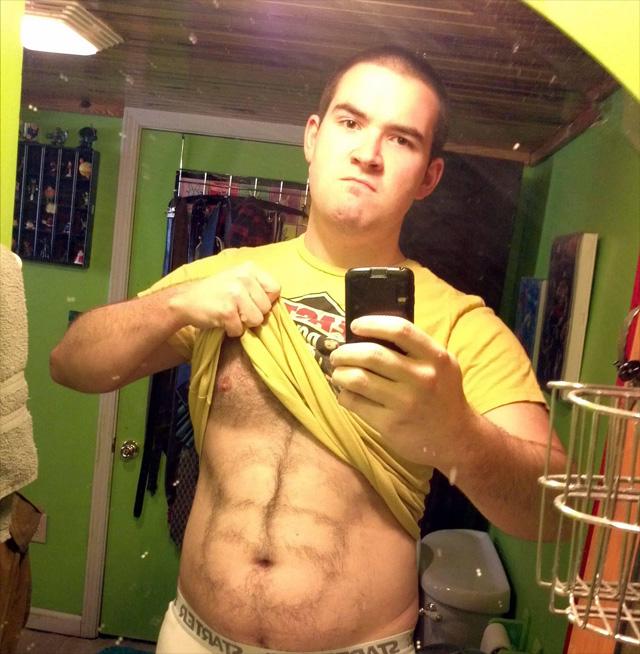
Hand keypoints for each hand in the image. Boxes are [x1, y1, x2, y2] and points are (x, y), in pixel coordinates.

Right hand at [170, 262, 279, 336]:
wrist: (186, 300)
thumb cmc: (216, 292)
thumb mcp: (237, 279)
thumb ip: (257, 287)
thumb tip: (278, 304)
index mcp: (250, 269)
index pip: (275, 289)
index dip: (266, 300)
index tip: (252, 302)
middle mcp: (244, 278)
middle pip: (266, 308)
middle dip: (253, 314)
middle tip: (236, 309)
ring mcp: (235, 293)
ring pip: (256, 320)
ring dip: (243, 323)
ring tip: (229, 314)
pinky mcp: (227, 310)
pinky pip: (240, 329)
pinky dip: (231, 330)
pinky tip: (221, 320)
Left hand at [330, 315, 474, 467]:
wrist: (455, 438)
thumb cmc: (441, 394)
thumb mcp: (440, 365)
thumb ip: (414, 348)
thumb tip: (369, 332)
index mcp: (436, 358)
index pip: (400, 330)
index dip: (372, 324)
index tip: (355, 326)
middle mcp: (423, 378)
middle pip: (372, 355)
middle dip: (346, 352)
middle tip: (338, 354)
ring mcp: (405, 403)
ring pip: (358, 379)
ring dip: (340, 373)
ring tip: (338, 373)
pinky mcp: (390, 424)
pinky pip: (355, 403)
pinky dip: (344, 395)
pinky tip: (346, 393)